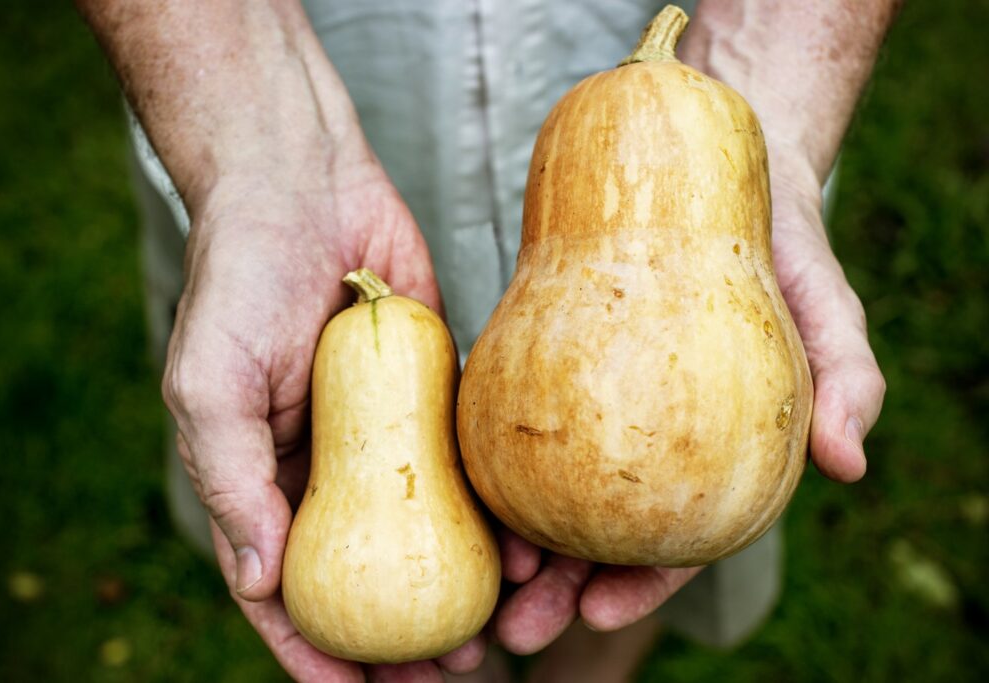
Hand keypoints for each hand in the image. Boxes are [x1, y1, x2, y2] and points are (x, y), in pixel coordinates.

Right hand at [161, 164, 484, 681]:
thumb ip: (229, 479)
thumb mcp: (208, 383)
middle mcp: (331, 465)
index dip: (312, 648)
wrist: (302, 187)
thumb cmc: (238, 280)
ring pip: (430, 529)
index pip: (284, 585)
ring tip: (500, 626)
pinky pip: (468, 463)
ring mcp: (389, 433)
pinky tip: (526, 545)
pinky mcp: (438, 393)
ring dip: (462, 584)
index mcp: (267, 476)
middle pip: (369, 572)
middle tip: (447, 672)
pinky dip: (493, 509)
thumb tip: (256, 582)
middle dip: (402, 635)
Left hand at [491, 149, 887, 652]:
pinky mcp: (547, 349)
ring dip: (510, 536)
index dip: (641, 584)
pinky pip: (510, 412)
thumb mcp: (826, 301)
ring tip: (479, 567)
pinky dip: (488, 454)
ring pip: (544, 486)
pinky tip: (458, 479)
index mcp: (709, 451)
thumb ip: (845, 377)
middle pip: (597, 530)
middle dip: (556, 586)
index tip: (598, 613)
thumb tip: (851, 464)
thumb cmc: (781, 240)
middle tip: (511, 629)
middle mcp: (644, 436)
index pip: (676, 537)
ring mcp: (591, 398)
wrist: (715, 161)